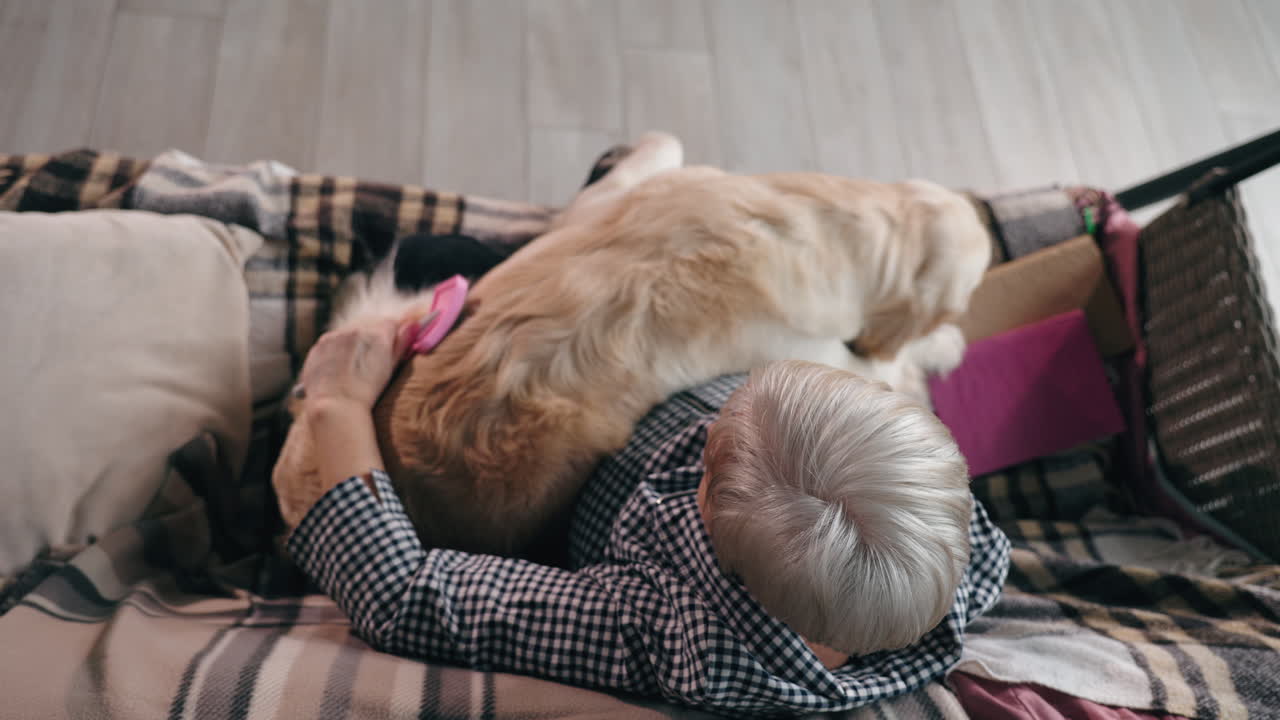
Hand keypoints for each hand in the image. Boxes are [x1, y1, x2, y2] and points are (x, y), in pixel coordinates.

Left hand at [297, 314, 422, 412]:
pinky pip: (333, 340)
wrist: (335, 406)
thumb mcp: (390, 368)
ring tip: (356, 365)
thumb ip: (402, 343)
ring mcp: (335, 335)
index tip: (393, 344)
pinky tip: (340, 367)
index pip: (391, 323)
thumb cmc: (367, 392)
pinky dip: (338, 348)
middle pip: (370, 324)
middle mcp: (355, 329)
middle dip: (374, 335)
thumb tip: (413, 325)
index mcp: (377, 335)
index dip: (393, 334)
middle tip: (375, 357)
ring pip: (350, 331)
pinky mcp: (319, 345)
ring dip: (356, 341)